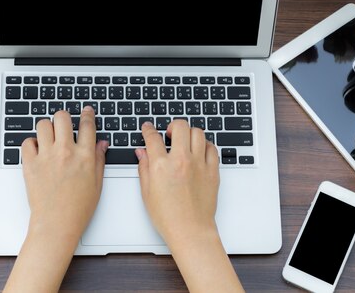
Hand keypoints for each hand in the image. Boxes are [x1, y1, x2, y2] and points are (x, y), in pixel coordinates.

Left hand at [4, 106, 107, 292]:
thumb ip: (99, 159)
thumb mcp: (97, 182)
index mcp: (84, 156)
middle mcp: (65, 152)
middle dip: (64, 117)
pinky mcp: (30, 164)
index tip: (87, 111)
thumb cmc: (78, 207)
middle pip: (62, 117)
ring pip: (43, 125)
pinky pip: (27, 142)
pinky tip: (38, 151)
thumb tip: (101, 143)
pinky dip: (32, 143)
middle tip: (64, 124)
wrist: (56, 223)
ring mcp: (46, 157)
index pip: (87, 125)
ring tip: (49, 137)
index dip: (88, 114)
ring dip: (47, 128)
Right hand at [135, 120, 243, 292]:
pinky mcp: (213, 170)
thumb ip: (144, 167)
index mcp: (161, 166)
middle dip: (172, 125)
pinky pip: (212, 148)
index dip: (148, 129)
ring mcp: (199, 164)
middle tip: (169, 132)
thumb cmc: (168, 216)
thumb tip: (141, 152)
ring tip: (185, 140)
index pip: (153, 137)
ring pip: (198, 133)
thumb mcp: (147, 192)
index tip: (148, 128)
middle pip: (180, 126)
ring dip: (189, 133)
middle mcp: (181, 161)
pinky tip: (199, 150)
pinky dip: (205, 145)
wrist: (190, 230)